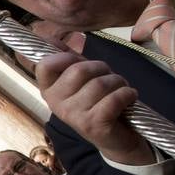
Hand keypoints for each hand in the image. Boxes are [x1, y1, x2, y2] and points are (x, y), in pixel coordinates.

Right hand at [35, 52, 153, 164]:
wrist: (115, 139)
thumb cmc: (98, 102)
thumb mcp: (80, 79)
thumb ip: (65, 58)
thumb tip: (47, 36)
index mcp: (49, 90)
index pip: (45, 65)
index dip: (66, 57)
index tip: (80, 62)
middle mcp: (56, 104)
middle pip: (79, 70)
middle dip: (103, 69)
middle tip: (110, 79)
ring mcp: (73, 116)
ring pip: (100, 83)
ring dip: (119, 83)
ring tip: (121, 90)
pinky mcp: (93, 125)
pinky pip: (114, 98)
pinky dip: (128, 94)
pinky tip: (129, 98)